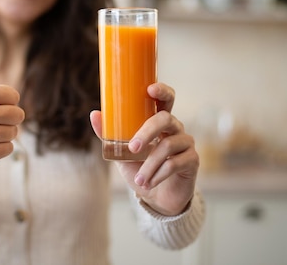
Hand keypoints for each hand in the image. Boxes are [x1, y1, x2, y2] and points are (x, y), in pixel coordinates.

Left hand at [90, 83, 198, 215]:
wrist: (157, 198)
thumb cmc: (139, 169)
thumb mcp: (120, 154)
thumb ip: (109, 136)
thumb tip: (94, 114)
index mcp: (158, 121)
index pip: (166, 99)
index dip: (162, 91)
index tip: (150, 89)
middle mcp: (175, 128)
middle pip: (165, 119)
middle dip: (147, 132)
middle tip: (132, 149)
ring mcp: (185, 143)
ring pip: (167, 145)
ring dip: (149, 165)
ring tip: (138, 181)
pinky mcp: (192, 160)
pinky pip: (175, 163)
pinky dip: (158, 175)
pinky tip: (149, 184)